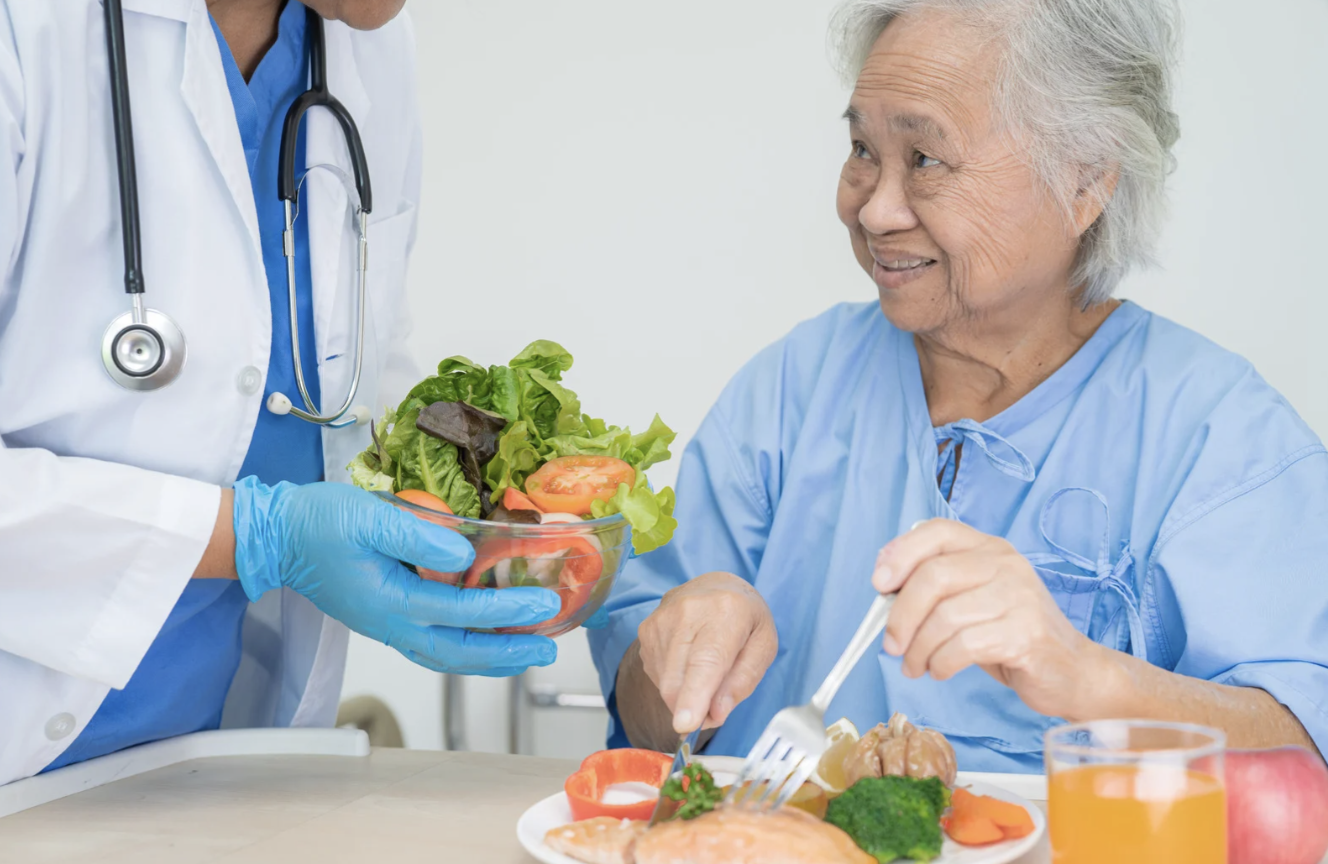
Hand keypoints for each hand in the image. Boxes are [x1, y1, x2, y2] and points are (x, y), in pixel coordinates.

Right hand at [232, 478, 559, 676]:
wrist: (276, 536)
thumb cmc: (319, 521)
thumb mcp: (371, 517)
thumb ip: (420, 536)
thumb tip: (465, 555)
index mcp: (391, 601)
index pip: (462, 611)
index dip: (506, 610)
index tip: (543, 604)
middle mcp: (392, 625)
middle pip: (460, 652)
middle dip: (509, 652)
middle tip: (548, 647)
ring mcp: (387, 627)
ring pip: (447, 656)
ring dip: (491, 657)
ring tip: (527, 652)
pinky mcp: (385, 619)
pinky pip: (434, 646)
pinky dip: (466, 649)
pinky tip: (485, 641)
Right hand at [637, 572, 776, 733]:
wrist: (716, 587)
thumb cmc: (745, 619)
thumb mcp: (764, 646)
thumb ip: (744, 681)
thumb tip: (716, 713)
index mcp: (726, 612)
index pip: (706, 660)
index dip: (695, 695)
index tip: (686, 724)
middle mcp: (687, 611)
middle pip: (679, 679)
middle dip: (694, 709)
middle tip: (714, 710)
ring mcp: (661, 620)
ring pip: (666, 684)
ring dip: (685, 697)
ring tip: (706, 676)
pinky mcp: (646, 631)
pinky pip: (658, 677)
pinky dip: (675, 684)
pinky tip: (689, 664)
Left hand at [873, 519, 1106, 719]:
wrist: (1072, 671)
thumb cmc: (1010, 634)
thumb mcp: (972, 601)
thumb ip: (936, 588)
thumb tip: (883, 589)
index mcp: (989, 548)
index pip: (937, 531)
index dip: (900, 553)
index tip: (878, 584)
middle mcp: (1006, 564)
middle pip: (933, 576)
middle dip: (900, 615)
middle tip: (891, 645)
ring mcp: (1019, 597)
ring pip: (944, 617)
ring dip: (918, 649)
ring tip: (915, 666)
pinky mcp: (1026, 634)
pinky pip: (963, 646)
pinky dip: (940, 663)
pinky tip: (939, 671)